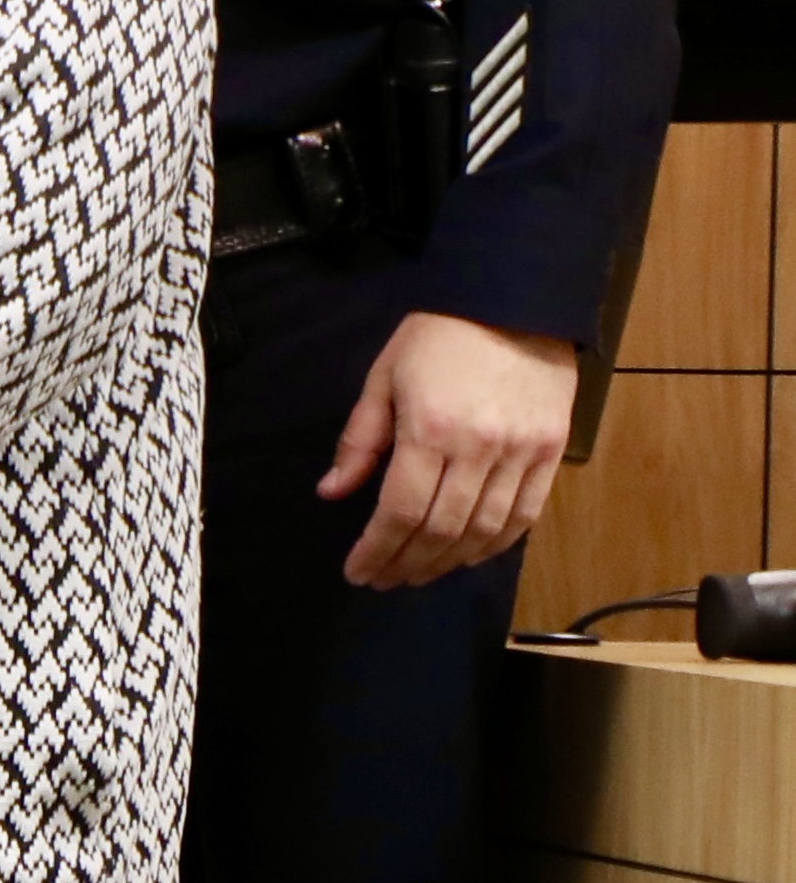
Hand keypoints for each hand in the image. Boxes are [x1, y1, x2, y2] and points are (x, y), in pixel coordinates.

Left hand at [321, 310, 577, 591]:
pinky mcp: (551, 451)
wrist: (515, 302)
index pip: (399, 511)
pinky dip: (495, 545)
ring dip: (448, 563)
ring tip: (419, 574)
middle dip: (407, 563)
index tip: (358, 572)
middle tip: (384, 579)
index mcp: (430, 429)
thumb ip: (359, 441)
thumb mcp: (383, 379)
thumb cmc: (438, 337)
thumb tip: (331, 493)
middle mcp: (479, 448)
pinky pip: (525, 515)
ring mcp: (521, 452)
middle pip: (441, 530)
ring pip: (485, 531)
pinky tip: (468, 556)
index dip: (376, 550)